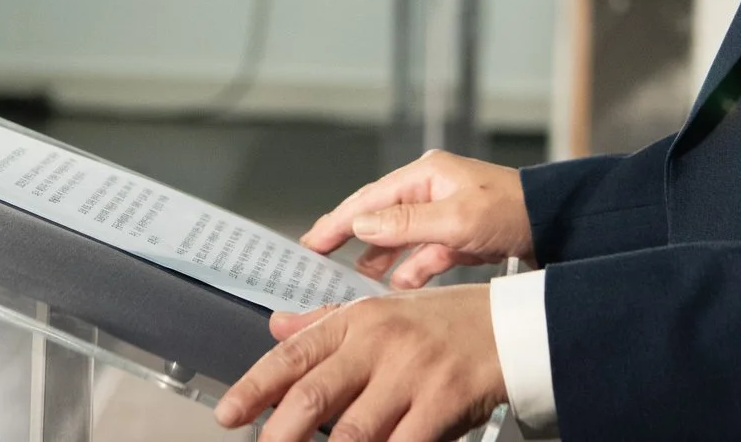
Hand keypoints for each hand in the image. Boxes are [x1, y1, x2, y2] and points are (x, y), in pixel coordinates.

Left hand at [215, 286, 503, 441]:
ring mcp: (412, 376)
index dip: (256, 386)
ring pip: (354, 431)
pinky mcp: (443, 405)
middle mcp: (380, 345)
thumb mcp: (381, 310)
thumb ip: (326, 322)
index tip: (228, 412)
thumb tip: (276, 326)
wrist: (512, 327)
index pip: (294, 354)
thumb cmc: (445, 322)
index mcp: (358, 320)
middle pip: (314, 397)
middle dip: (280, 433)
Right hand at [302, 151, 532, 288]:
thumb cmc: (513, 212)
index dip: (336, 221)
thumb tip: (360, 224)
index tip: (310, 243)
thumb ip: (406, 224)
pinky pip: (426, 255)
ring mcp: (446, 213)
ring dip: (380, 260)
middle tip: (321, 263)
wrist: (560, 226)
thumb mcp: (456, 219)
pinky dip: (412, 271)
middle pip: (380, 217)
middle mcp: (432, 190)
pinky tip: (400, 289)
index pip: (369, 199)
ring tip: (354, 284)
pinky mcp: (460, 237)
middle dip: (352, 240)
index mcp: (426, 175)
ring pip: (401, 239)